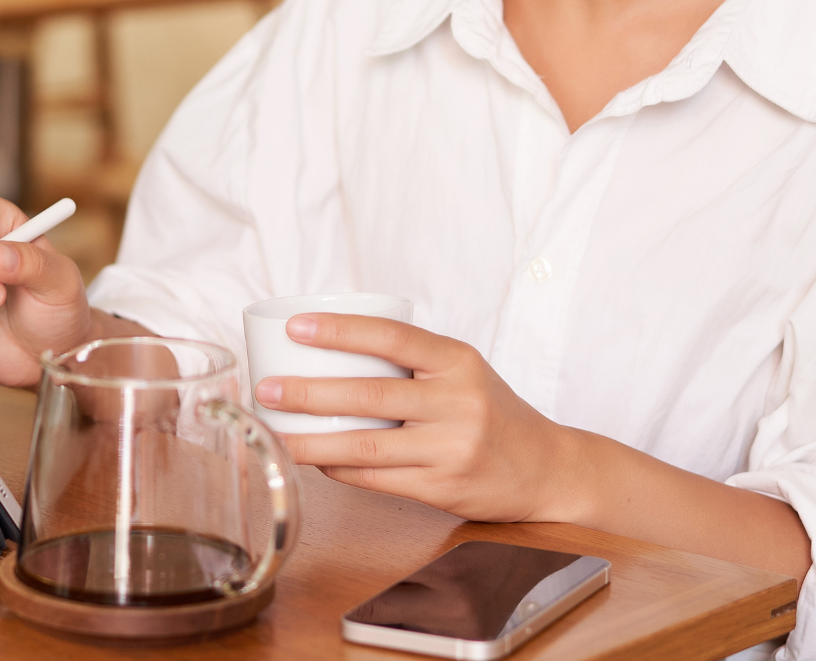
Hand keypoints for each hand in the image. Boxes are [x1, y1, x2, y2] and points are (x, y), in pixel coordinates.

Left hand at [252, 313, 576, 521]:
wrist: (548, 468)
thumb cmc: (492, 413)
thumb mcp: (463, 372)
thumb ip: (412, 362)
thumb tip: (332, 350)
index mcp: (458, 362)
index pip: (392, 335)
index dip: (340, 330)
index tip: (296, 327)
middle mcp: (457, 402)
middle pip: (369, 395)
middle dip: (308, 393)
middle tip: (267, 388)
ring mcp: (450, 448)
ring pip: (365, 446)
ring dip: (312, 441)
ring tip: (275, 433)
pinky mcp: (443, 488)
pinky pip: (376, 479)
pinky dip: (339, 469)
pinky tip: (315, 459)